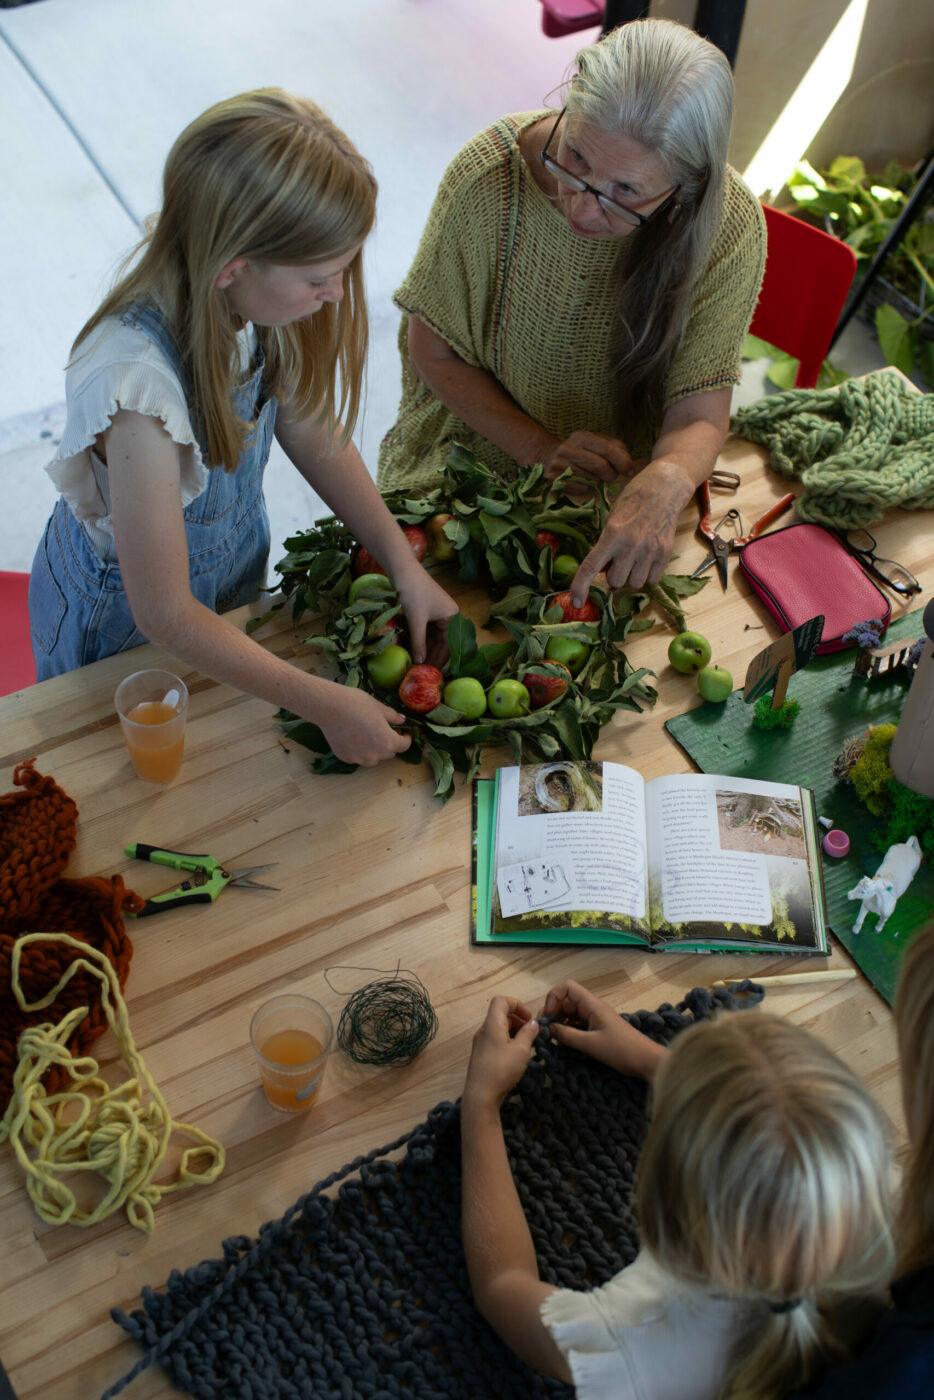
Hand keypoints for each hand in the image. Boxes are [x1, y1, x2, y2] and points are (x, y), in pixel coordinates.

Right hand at [313, 681, 411, 765]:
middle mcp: (375, 755)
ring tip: (369, 735)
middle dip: (390, 742)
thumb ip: (393, 717)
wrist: (329, 707)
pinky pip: (358, 757)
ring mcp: (359, 758)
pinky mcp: (345, 758)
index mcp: (388, 742)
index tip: (404, 732)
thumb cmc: (357, 704)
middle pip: (389, 753)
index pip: (404, 746)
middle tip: (385, 730)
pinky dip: (359, 750)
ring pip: (373, 758)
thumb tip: (402, 720)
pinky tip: (354, 737)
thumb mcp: (380, 707)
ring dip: (375, 749)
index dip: (406, 738)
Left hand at [394, 564, 458, 665]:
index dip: (440, 659)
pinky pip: (427, 631)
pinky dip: (422, 641)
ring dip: (427, 650)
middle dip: (433, 656)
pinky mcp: (427, 611)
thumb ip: (419, 642)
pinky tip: (417, 652)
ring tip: (419, 665)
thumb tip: (420, 663)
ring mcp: (438, 613)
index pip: (449, 644)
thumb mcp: (416, 620)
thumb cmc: (413, 592)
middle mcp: (449, 616)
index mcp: (452, 616)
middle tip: (424, 672)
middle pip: (443, 642)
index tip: (431, 673)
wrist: (403, 570)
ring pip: (434, 638)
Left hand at [463, 996, 538, 1110]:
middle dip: (518, 1020)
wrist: (480, 1095)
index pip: (501, 1001)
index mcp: (492, 1024)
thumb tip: (534, 1023)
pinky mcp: (481, 1055)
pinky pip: (495, 1040)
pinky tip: (517, 1056)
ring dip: (514, 1032)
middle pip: (501, 1014)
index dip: (517, 1004)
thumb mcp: (521, 1050)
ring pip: (499, 1028)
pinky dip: (508, 1042)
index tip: (529, 1019)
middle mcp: (484, 1031)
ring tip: (527, 1045)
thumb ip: (528, 1033)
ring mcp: (481, 1043)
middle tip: (532, 1034)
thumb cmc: (502, 1069)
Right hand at [541, 431, 633, 484]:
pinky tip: (583, 482)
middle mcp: (567, 449)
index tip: (630, 471)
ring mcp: (558, 466)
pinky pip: (581, 490)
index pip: (607, 449)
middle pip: (601, 466)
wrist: (545, 458)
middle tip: (611, 476)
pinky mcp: (553, 481)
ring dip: (599, 482)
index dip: (623, 461)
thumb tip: (628, 461)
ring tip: (595, 477)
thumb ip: (614, 447)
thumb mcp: (594, 443)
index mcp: (580, 436)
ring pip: (592, 480)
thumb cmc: (578, 452)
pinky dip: (587, 489)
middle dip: (612, 474)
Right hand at [542, 980, 666, 1081]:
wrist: (646, 1060)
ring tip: (552, 1038)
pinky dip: (569, 1030)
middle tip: (545, 1030)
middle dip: (553, 1012)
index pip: (567, 988)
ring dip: (560, 1022)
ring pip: (571, 1013)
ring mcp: (595, 1018)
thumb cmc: (621, 1050)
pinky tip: (564, 1042)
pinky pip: (578, 1024)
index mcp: (592, 1005)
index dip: (554, 998)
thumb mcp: (591, 1044)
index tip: (548, 1017)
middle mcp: (592, 1008)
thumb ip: (568, 1035)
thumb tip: (548, 1028)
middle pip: (566, 1001)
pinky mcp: (598, 1029)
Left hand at [569, 458, 692, 596]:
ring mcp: (651, 550)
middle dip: (613, 575)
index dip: (580, 587)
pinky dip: (647, 574)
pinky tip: (646, 558)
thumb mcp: (612, 518)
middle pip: (615, 581)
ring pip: (634, 583)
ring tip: (634, 557)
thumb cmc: (634, 500)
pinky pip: (652, 580)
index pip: (591, 567)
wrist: (665, 487)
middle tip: (618, 559)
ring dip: (630, 576)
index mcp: (613, 534)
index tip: (575, 601)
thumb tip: (601, 571)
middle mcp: (631, 545)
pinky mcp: (666, 553)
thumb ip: (606, 545)